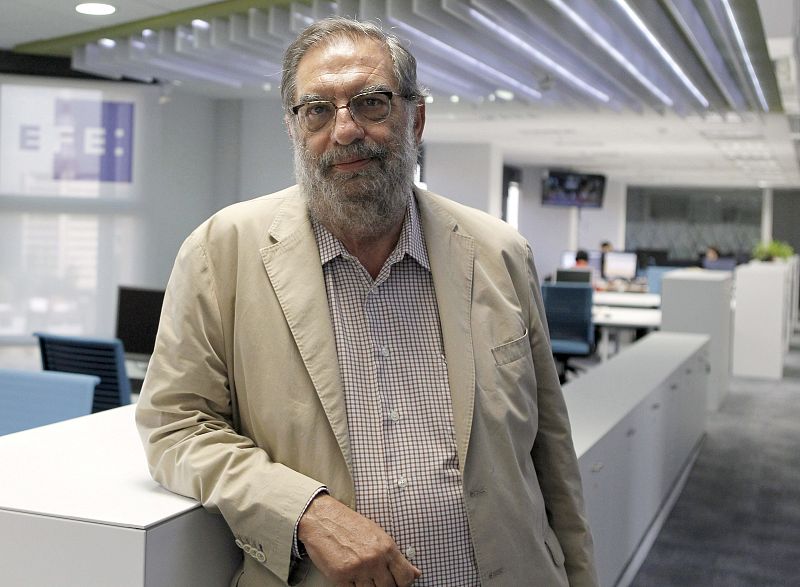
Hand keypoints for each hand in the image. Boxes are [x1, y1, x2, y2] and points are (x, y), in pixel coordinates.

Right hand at [297, 493, 421, 586]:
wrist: (323, 519)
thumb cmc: (350, 524)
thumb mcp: (378, 535)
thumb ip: (396, 556)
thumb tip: (416, 573)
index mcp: (387, 547)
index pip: (406, 578)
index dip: (404, 584)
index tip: (398, 583)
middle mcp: (374, 559)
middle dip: (385, 586)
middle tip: (378, 579)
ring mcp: (358, 569)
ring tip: (363, 576)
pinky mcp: (341, 576)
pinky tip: (352, 578)